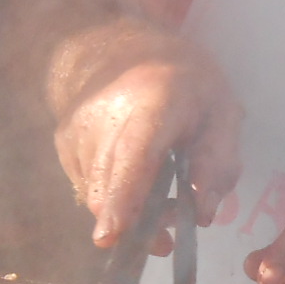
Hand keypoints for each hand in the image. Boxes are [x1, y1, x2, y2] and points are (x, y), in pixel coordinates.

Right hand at [49, 23, 241, 246]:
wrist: (117, 48)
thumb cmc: (181, 80)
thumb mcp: (220, 109)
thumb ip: (218, 161)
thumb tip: (202, 213)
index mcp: (154, 101)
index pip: (133, 154)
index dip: (123, 196)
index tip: (112, 234)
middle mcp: (104, 117)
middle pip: (110, 187)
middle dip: (138, 225)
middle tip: (167, 236)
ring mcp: (77, 132)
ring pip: (98, 196)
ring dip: (129, 211)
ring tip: (160, 192)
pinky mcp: (64, 146)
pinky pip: (90, 188)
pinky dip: (114, 196)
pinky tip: (133, 174)